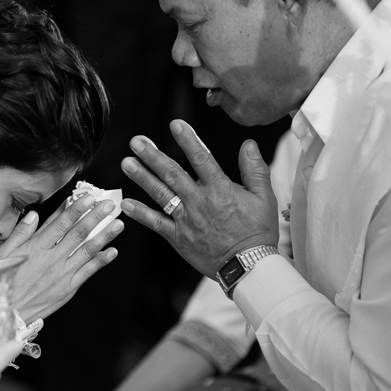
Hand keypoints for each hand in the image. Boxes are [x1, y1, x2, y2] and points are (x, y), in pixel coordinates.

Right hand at [0, 194, 122, 322]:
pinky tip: (112, 251)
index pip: (60, 223)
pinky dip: (101, 261)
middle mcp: (52, 259)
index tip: (88, 196)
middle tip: (110, 204)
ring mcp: (62, 274)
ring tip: (118, 224)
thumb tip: (32, 215)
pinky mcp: (67, 289)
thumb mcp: (1, 254)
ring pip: (87, 251)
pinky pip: (87, 272)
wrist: (5, 313)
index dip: (76, 208)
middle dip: (96, 217)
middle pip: (78, 233)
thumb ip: (18, 234)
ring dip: (104, 236)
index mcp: (35, 248)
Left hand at [120, 120, 278, 277]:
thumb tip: (248, 143)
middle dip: (153, 156)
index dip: (188, 140)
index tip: (175, 124)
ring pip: (161, 195)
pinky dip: (141, 214)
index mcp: (221, 190)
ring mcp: (187, 220)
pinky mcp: (178, 237)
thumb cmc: (258, 231)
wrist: (248, 266)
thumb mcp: (264, 198)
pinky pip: (156, 223)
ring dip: (142, 178)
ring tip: (127, 163)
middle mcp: (200, 202)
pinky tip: (126, 203)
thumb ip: (254, 169)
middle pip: (173, 174)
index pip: (202, 159)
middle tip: (136, 141)